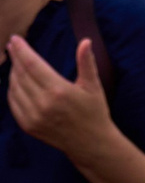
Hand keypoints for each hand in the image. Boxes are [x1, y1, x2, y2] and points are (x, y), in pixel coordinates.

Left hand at [5, 35, 113, 161]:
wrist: (91, 143)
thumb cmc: (94, 112)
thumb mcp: (93, 86)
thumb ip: (86, 62)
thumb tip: (85, 41)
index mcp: (59, 90)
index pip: (32, 64)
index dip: (21, 50)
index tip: (15, 39)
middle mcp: (43, 103)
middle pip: (20, 73)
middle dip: (15, 57)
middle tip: (12, 46)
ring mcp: (33, 115)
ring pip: (14, 87)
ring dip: (13, 72)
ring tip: (16, 63)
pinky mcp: (27, 125)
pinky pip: (13, 102)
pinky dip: (12, 89)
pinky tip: (17, 82)